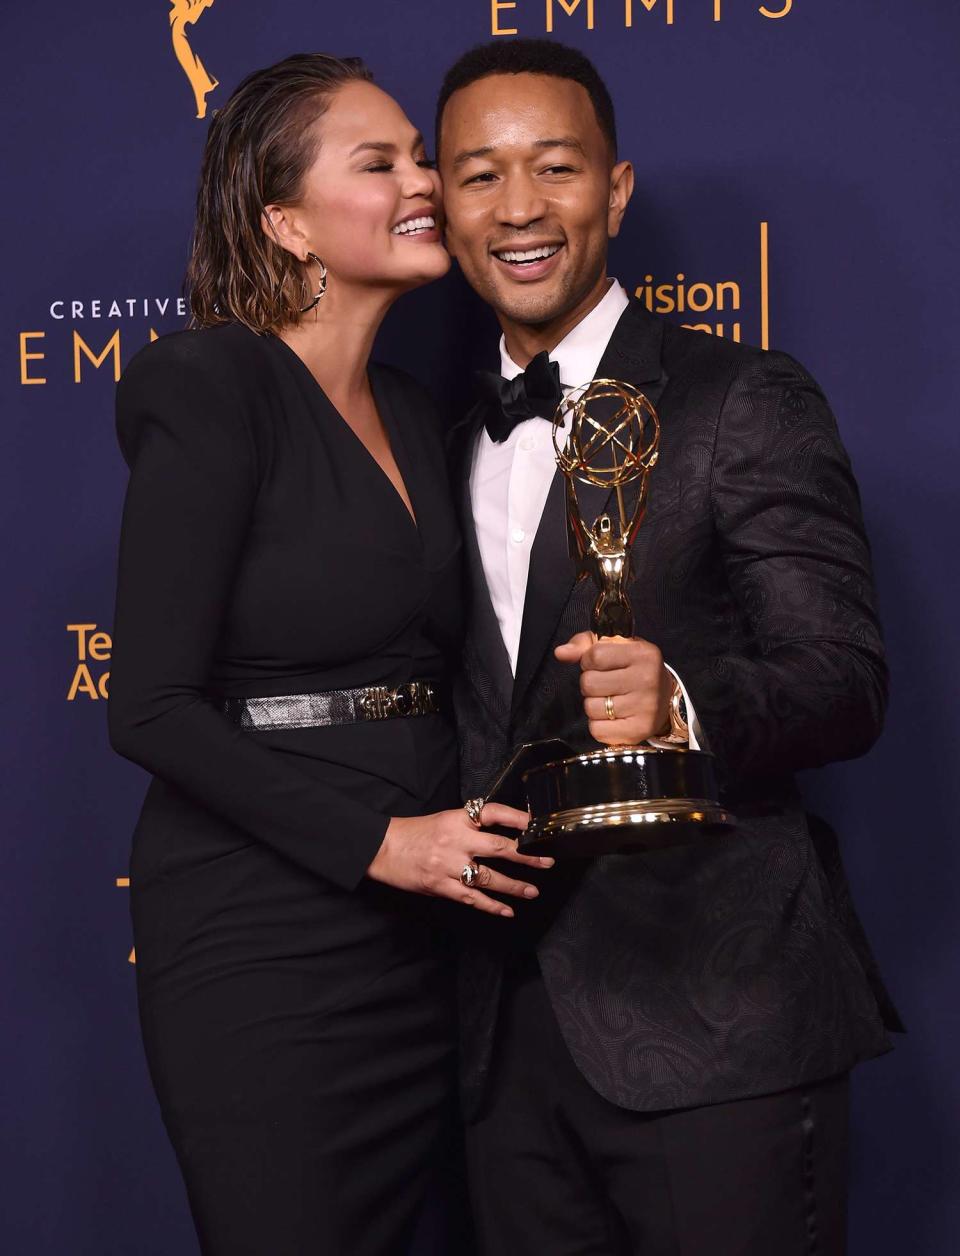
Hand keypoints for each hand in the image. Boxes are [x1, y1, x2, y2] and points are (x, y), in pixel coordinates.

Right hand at [367, 802, 552, 917]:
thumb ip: (470, 825)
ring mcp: (449, 865)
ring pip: (489, 877)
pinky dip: (492, 906)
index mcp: (457, 819)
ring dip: (514, 886)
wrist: (382, 848)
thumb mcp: (444, 819)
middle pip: (499, 847)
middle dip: (527, 855)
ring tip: (533, 891)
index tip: (536, 823)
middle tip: (547, 860)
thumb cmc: (414, 833)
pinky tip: (507, 910)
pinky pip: (472, 898)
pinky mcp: (441, 886)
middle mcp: (456, 840)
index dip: (517, 818)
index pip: (493, 813)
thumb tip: (502, 833)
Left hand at [555, 631, 673, 747]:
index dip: (589, 661)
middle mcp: (647, 679)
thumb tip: (560, 653)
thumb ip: (584, 645)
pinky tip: (612, 718)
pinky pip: (597, 730)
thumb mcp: (613, 647)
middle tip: (605, 685)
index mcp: (642, 653)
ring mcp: (645, 707)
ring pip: (591, 707)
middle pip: (589, 683)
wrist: (664, 698)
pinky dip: (598, 725)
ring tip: (610, 700)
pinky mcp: (640, 730)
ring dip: (594, 705)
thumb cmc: (631, 668)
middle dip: (590, 684)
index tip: (599, 665)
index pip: (594, 656)